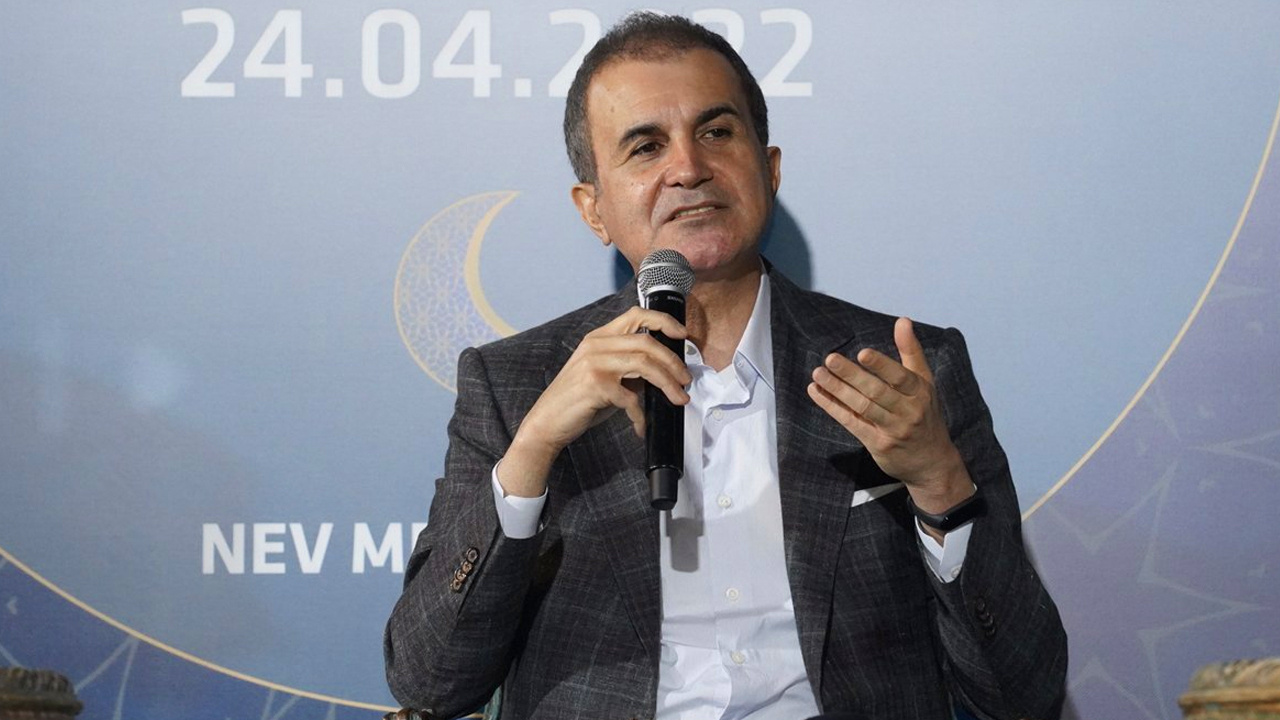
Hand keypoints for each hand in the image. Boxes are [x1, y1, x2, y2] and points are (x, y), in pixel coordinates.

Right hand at [498, 306, 691, 496]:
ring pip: (645, 365)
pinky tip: (640, 426)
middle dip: (673, 362)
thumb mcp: (604, 377)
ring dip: (668, 383)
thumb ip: (629, 370)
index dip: (662, 321)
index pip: (635, 315)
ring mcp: (594, 363)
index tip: (681, 335)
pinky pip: (631, 398)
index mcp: (598, 338)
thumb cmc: (577, 402)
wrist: (546, 423)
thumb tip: (664, 373)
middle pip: (647, 342)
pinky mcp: (595, 385)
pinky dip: (641, 415)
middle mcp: (596, 345)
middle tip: (686, 380)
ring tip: (679, 399)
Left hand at [807, 317, 971, 511]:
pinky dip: (833, 407)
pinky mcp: (879, 444)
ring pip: (862, 407)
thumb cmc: (925, 414)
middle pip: (877, 391)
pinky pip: (852, 423)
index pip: (901, 377)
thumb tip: (902, 320)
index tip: (862, 354)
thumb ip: (911, 351)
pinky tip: (817, 393)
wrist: (932, 462)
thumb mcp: (924, 382)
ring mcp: (893, 429)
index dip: (882, 365)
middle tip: (830, 359)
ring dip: (837, 390)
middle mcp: (909, 411)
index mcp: (920, 392)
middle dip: (852, 375)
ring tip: (818, 374)